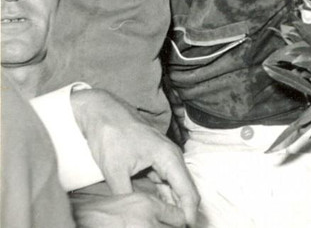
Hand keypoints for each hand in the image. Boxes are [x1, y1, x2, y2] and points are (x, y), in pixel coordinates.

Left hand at [71, 88, 198, 223]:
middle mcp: (171, 158)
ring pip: (175, 187)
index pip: (187, 190)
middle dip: (185, 210)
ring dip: (175, 205)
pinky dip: (165, 197)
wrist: (102, 113)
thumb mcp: (115, 170)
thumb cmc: (111, 136)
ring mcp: (164, 159)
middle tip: (179, 227)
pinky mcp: (154, 161)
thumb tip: (132, 215)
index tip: (188, 227)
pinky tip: (161, 209)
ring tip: (172, 222)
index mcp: (168, 157)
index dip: (189, 212)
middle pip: (185, 190)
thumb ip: (127, 195)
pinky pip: (164, 183)